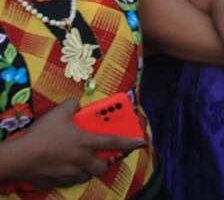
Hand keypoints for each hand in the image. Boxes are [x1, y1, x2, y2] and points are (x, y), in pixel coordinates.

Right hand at [4, 99, 145, 189]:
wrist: (19, 158)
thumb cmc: (42, 134)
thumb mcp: (58, 113)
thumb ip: (71, 105)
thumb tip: (77, 103)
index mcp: (86, 142)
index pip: (113, 142)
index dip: (130, 142)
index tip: (142, 143)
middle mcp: (82, 159)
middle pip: (102, 166)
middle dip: (106, 163)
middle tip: (102, 157)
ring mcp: (70, 173)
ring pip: (87, 176)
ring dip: (89, 170)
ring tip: (84, 163)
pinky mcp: (58, 181)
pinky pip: (71, 181)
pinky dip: (73, 176)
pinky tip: (66, 169)